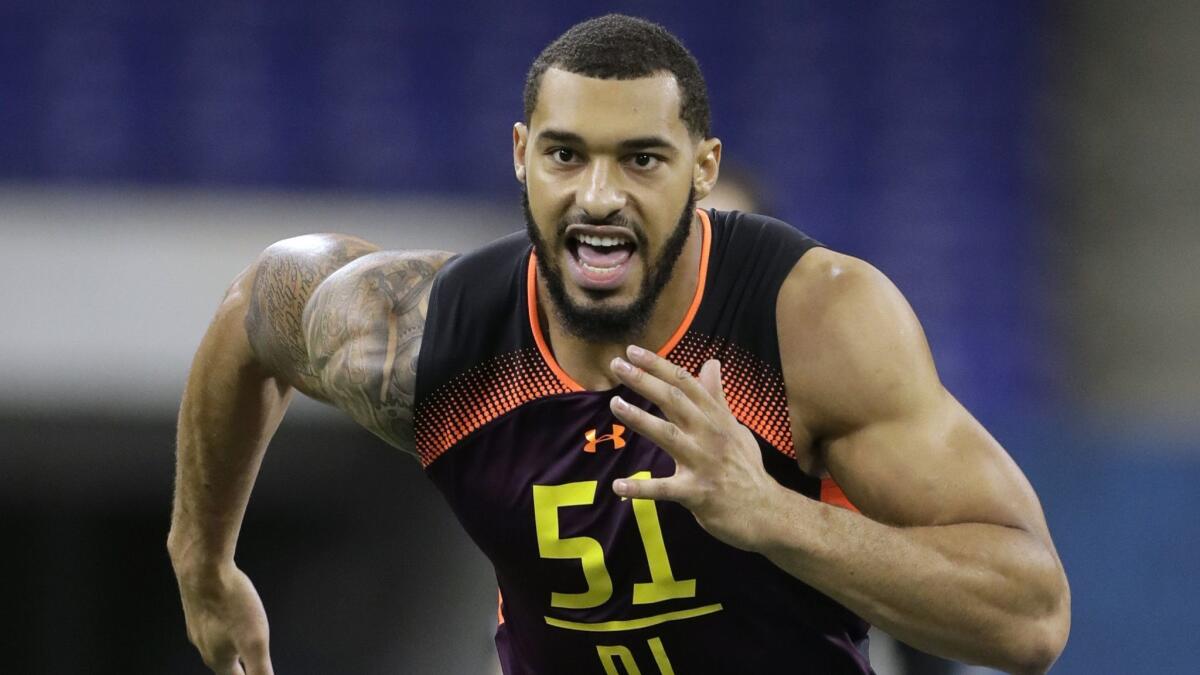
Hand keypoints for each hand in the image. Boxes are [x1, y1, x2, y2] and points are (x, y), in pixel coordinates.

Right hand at [175, 563, 274, 674]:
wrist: (201, 568)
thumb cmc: (229, 602)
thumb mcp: (254, 641)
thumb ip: (260, 670)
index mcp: (218, 658)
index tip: (255, 673)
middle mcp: (203, 644)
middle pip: (223, 663)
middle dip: (238, 667)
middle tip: (248, 667)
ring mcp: (197, 625)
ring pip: (215, 643)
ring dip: (230, 647)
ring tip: (240, 648)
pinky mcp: (197, 606)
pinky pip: (211, 623)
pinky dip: (223, 627)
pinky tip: (229, 618)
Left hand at [608, 345, 783, 552]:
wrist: (766, 512)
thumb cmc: (746, 468)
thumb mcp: (735, 428)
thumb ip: (717, 398)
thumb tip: (711, 363)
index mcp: (717, 419)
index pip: (686, 384)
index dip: (659, 366)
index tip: (633, 351)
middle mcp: (710, 435)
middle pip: (675, 401)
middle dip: (644, 381)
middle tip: (617, 365)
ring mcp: (703, 464)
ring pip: (669, 436)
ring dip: (641, 419)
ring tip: (615, 405)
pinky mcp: (697, 493)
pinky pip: (665, 489)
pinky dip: (641, 488)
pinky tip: (618, 485)